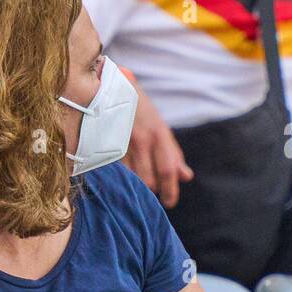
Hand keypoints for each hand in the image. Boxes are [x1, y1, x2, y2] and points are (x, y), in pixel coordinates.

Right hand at [122, 85, 192, 207]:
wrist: (112, 88)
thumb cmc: (140, 110)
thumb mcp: (160, 128)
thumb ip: (173, 153)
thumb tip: (186, 176)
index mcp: (159, 135)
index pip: (168, 170)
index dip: (170, 191)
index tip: (169, 203)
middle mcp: (142, 140)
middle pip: (149, 179)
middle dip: (152, 190)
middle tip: (152, 191)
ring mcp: (123, 143)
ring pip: (132, 178)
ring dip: (136, 186)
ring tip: (137, 183)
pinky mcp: (106, 145)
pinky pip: (115, 171)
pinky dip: (121, 178)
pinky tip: (122, 176)